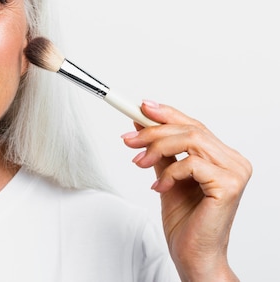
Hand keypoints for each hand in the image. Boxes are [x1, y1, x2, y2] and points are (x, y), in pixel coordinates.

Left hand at [121, 100, 251, 281]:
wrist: (194, 255)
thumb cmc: (186, 222)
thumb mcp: (167, 177)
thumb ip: (160, 152)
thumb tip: (141, 123)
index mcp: (222, 157)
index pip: (194, 125)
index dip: (166, 114)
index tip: (140, 107)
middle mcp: (233, 161)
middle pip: (190, 130)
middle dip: (153, 131)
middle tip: (128, 140)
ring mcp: (235, 172)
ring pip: (191, 141)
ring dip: (157, 148)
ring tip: (139, 163)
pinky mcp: (229, 185)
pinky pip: (191, 164)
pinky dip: (169, 173)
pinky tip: (160, 187)